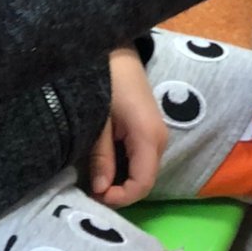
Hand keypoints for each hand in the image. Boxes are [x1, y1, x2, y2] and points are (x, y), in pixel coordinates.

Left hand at [90, 46, 166, 207]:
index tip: (95, 197)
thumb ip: (102, 156)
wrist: (118, 52)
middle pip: (145, 180)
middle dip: (120, 192)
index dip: (121, 198)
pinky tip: (106, 163)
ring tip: (96, 178)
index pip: (143, 183)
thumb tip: (100, 190)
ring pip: (143, 171)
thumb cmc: (107, 82)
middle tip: (91, 190)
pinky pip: (141, 159)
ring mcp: (157, 134)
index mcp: (148, 137)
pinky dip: (125, 168)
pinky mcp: (150, 130)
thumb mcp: (98, 121)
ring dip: (122, 180)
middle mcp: (159, 140)